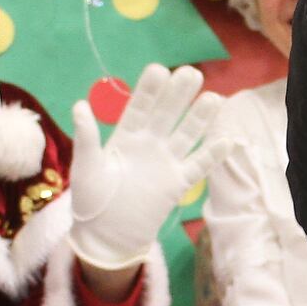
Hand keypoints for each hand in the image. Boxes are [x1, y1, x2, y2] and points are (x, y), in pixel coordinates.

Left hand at [68, 63, 217, 270]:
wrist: (106, 236)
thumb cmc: (91, 201)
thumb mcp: (86, 168)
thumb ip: (87, 138)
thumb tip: (79, 105)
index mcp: (126, 136)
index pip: (140, 106)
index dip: (150, 89)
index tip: (159, 69)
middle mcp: (149, 144)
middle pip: (168, 114)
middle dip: (179, 94)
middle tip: (192, 72)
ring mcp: (166, 162)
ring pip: (187, 134)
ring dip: (200, 117)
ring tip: (214, 98)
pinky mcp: (177, 184)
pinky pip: (198, 166)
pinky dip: (212, 155)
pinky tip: (226, 140)